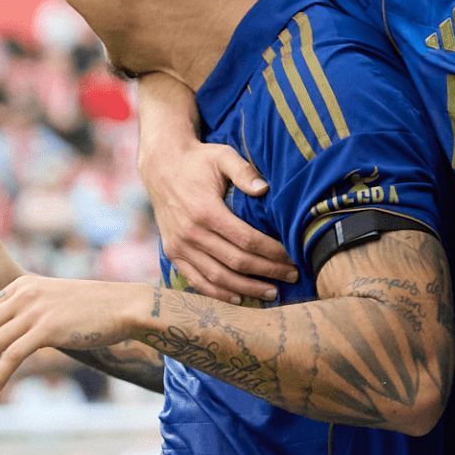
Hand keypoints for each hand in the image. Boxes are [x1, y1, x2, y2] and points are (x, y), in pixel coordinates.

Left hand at [0, 275, 148, 392]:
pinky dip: (0, 374)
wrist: (127, 306)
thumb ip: (29, 312)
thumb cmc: (95, 308)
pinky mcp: (48, 329)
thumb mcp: (54, 301)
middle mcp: (24, 294)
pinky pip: (12, 355)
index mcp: (22, 285)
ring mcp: (36, 310)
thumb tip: (9, 338)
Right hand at [141, 141, 294, 302]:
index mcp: (205, 211)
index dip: (272, 252)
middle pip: (236, 262)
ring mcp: (179, 246)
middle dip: (267, 272)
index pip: (246, 240)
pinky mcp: (172, 253)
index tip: (293, 257)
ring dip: (246, 288)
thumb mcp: (222, 156)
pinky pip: (195, 280)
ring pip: (217, 277)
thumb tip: (265, 189)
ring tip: (272, 293)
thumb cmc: (199, 161)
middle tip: (292, 276)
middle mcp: (190, 233)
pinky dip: (217, 293)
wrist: (161, 167)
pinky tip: (238, 298)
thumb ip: (244, 171)